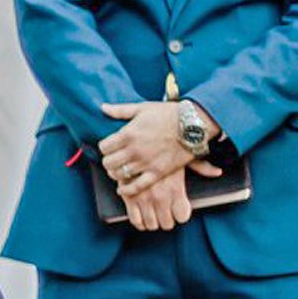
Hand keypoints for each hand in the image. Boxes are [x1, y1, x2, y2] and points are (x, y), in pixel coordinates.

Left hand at [100, 100, 222, 197]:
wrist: (194, 124)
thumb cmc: (169, 114)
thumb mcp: (142, 108)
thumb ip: (120, 110)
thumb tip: (103, 107)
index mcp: (128, 134)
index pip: (104, 147)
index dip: (105, 147)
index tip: (109, 147)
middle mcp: (134, 150)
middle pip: (108, 163)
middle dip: (108, 161)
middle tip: (113, 159)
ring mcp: (145, 163)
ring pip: (119, 175)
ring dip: (116, 173)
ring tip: (119, 170)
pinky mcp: (157, 172)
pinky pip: (137, 186)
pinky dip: (127, 190)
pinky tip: (122, 189)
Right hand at [120, 156, 226, 231]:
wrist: (136, 141)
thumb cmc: (162, 147)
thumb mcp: (183, 155)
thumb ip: (201, 167)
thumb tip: (218, 172)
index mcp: (176, 187)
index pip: (182, 216)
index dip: (181, 214)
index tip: (178, 210)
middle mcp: (160, 195)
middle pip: (167, 223)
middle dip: (166, 220)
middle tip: (165, 214)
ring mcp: (143, 198)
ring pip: (151, 224)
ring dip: (152, 222)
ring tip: (153, 215)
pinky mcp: (128, 197)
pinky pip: (135, 219)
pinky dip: (138, 221)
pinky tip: (141, 215)